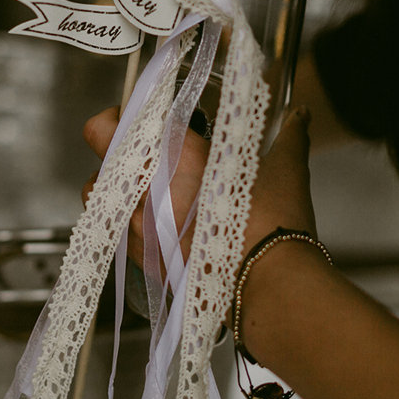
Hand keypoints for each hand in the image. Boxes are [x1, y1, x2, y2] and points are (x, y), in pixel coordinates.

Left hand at [81, 104, 317, 275]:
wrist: (270, 285)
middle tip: (142, 146)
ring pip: (97, 192)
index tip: (135, 115)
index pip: (116, 121)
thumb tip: (300, 117)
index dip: (120, 113)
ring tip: (144, 185)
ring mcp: (138, 225)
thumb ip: (290, 137)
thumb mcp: (285, 169)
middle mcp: (145, 186)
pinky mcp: (143, 259)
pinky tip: (158, 224)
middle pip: (99, 148)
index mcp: (173, 152)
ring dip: (114, 183)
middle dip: (115, 142)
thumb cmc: (273, 223)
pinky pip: (116, 230)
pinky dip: (127, 221)